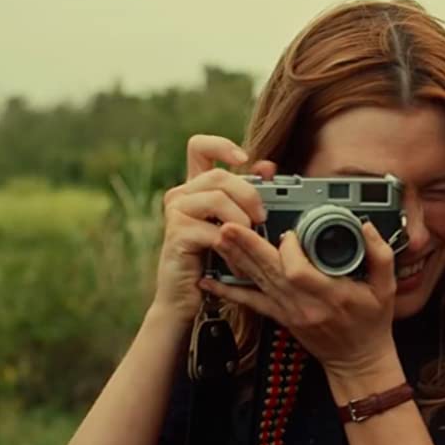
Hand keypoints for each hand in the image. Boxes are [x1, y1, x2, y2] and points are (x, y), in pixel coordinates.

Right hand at [149, 134, 276, 323]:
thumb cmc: (213, 262)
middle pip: (220, 175)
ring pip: (218, 199)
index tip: (244, 160)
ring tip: (250, 241)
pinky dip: (234, 248)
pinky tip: (238, 265)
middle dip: (249, 195)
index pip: (199, 147)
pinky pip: (215, 230)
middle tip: (261, 218)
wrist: (186, 299)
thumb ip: (247, 196)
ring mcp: (176, 213)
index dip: (223, 146)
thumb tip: (268, 167)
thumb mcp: (233, 225)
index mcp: (194, 187)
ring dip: (242, 220)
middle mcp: (180, 195)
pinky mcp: (178, 234)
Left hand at [198, 220, 399, 385]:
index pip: (299, 272)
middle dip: (248, 248)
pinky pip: (251, 303)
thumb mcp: (387, 289)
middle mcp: (304, 305)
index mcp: (331, 296)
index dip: (290, 250)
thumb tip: (366, 227)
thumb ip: (380, 255)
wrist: (357, 361)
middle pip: (270, 273)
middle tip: (229, 226)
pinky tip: (209, 281)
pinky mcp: (280, 317)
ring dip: (236, 259)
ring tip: (218, 237)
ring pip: (257, 282)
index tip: (289, 233)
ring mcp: (289, 312)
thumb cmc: (371, 324)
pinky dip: (228, 291)